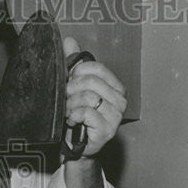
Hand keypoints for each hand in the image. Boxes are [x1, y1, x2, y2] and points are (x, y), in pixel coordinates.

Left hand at [63, 36, 126, 157]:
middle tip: (67, 100)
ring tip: (69, 112)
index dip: (76, 73)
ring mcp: (116, 115)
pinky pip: (86, 113)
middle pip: (90, 82)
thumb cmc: (78, 117)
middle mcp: (120, 99)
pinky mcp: (108, 129)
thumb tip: (69, 40)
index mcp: (115, 86)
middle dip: (71, 90)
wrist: (76, 146)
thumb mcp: (75, 87)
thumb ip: (74, 63)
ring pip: (87, 97)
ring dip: (71, 105)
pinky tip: (73, 121)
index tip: (69, 83)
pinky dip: (74, 116)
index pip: (95, 68)